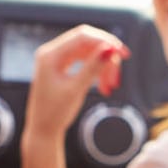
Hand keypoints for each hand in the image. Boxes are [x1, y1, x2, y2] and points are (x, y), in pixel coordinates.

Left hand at [23, 25, 129, 141]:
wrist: (43, 130)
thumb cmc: (55, 113)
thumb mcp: (76, 90)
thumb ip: (92, 68)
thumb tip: (109, 49)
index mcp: (50, 55)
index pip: (83, 37)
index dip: (105, 42)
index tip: (123, 54)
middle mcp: (51, 53)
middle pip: (87, 43)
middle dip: (105, 58)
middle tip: (117, 77)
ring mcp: (56, 59)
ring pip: (88, 53)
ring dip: (102, 67)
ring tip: (110, 87)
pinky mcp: (61, 67)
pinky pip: (84, 61)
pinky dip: (96, 71)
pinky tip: (104, 86)